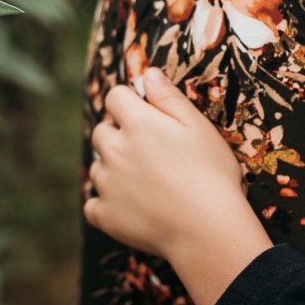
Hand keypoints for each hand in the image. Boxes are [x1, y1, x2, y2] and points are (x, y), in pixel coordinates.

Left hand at [84, 68, 271, 304]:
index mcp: (137, 123)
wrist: (207, 230)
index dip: (129, 102)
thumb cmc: (211, 175)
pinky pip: (93, 205)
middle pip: (101, 132)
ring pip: (98, 168)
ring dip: (112, 170)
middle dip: (118, 135)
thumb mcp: (199, 127)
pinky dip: (105, 205)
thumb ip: (170, 98)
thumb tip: (148, 73)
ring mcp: (107, 184)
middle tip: (149, 152)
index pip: (115, 97)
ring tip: (145, 184)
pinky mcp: (105, 216)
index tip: (146, 115)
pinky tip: (128, 208)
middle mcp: (114, 150)